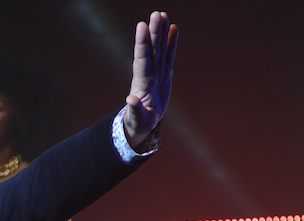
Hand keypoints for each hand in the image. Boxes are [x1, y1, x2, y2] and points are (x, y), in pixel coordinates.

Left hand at [124, 11, 178, 148]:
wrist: (143, 123)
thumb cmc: (138, 123)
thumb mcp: (137, 119)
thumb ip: (134, 109)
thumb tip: (130, 99)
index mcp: (141, 82)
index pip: (142, 58)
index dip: (142, 42)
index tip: (141, 26)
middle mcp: (148, 73)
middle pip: (152, 49)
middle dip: (154, 32)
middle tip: (156, 13)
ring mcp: (156, 72)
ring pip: (160, 48)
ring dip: (161, 32)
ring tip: (163, 14)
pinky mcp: (165, 74)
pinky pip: (169, 55)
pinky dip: (171, 42)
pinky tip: (173, 28)